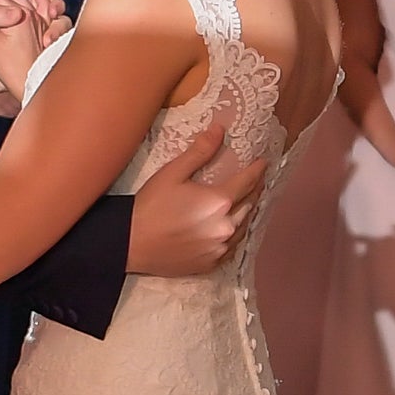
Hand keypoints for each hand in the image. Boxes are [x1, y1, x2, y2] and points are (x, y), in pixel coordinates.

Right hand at [126, 114, 258, 274]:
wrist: (130, 242)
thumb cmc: (151, 205)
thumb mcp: (173, 172)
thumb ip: (200, 151)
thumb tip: (219, 130)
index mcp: (220, 202)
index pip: (247, 182)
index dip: (257, 171)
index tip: (263, 163)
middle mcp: (226, 227)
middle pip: (249, 205)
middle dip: (255, 190)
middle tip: (258, 180)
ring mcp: (220, 248)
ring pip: (243, 227)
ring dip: (247, 213)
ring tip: (248, 202)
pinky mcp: (211, 263)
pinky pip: (232, 248)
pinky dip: (236, 235)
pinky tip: (233, 229)